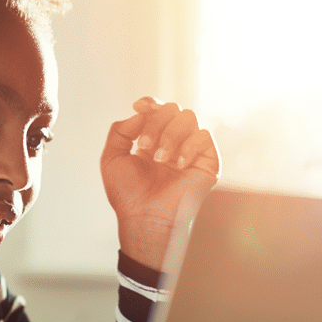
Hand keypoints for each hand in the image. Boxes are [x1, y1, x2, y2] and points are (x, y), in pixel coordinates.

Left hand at [101, 97, 220, 270]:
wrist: (145, 218)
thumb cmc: (128, 195)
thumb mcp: (112, 158)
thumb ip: (120, 131)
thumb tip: (140, 112)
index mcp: (153, 140)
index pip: (158, 109)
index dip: (150, 103)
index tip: (139, 107)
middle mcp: (174, 143)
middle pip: (173, 109)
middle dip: (156, 122)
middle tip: (145, 146)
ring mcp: (192, 152)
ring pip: (189, 118)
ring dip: (170, 134)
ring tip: (160, 158)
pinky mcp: (209, 163)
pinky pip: (205, 136)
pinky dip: (189, 146)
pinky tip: (177, 165)